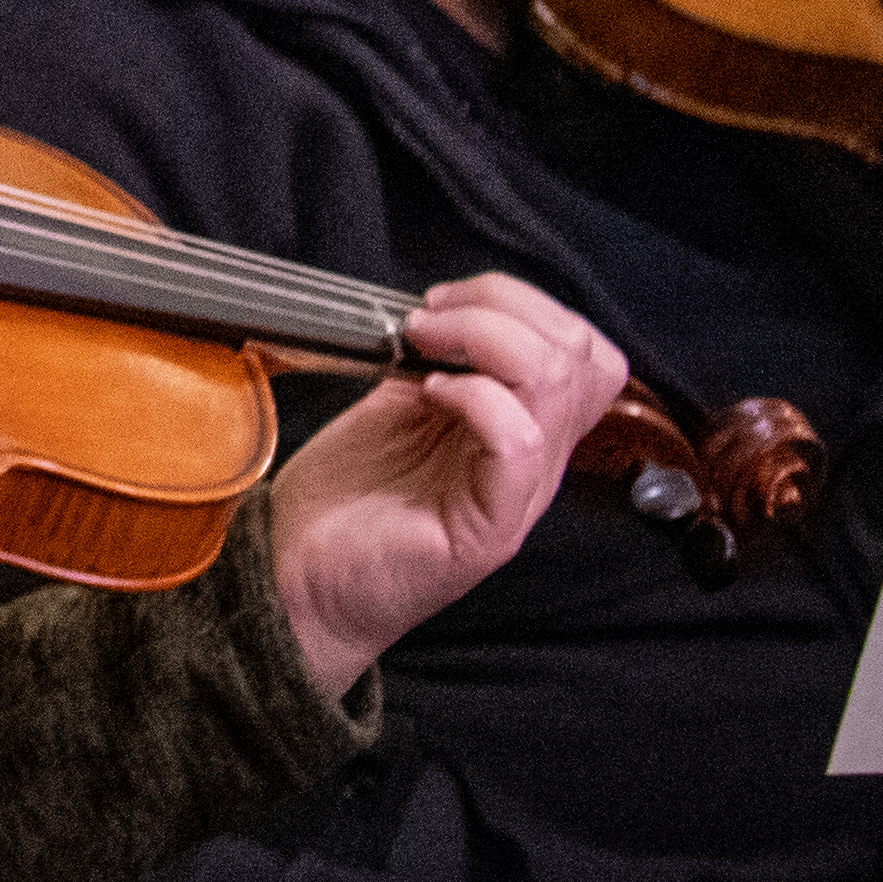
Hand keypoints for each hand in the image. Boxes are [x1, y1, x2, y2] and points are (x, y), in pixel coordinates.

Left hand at [261, 269, 635, 690]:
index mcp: (520, 427)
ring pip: (559, 388)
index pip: (581, 351)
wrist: (298, 579)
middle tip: (431, 318)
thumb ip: (435, 367)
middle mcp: (534, 461)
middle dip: (506, 308)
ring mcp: (516, 496)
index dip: (523, 305)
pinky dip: (479, 399)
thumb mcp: (395, 411)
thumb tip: (442, 318)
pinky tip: (429, 395)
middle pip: (584, 358)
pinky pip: (520, 446)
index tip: (442, 302)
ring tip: (423, 347)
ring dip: (485, 339)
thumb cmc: (346, 500)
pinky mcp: (486, 530)